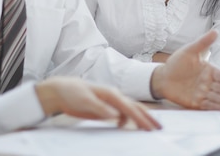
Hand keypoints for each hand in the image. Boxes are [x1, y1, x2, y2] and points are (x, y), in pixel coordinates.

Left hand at [35, 77, 160, 130]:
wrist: (61, 90)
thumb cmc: (72, 92)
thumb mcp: (85, 101)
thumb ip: (101, 108)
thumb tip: (117, 116)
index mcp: (110, 94)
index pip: (130, 108)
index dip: (141, 118)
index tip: (150, 128)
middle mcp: (113, 96)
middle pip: (134, 107)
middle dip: (147, 118)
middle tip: (158, 128)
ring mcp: (110, 102)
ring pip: (130, 110)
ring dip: (140, 119)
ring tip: (150, 128)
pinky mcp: (105, 107)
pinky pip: (121, 114)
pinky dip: (129, 120)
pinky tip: (130, 127)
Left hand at [150, 30, 219, 109]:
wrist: (162, 77)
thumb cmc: (176, 63)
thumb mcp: (189, 50)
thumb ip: (202, 42)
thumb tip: (216, 31)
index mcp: (208, 70)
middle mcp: (207, 82)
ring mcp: (202, 93)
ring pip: (216, 98)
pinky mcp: (195, 102)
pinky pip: (207, 105)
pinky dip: (213, 106)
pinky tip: (219, 107)